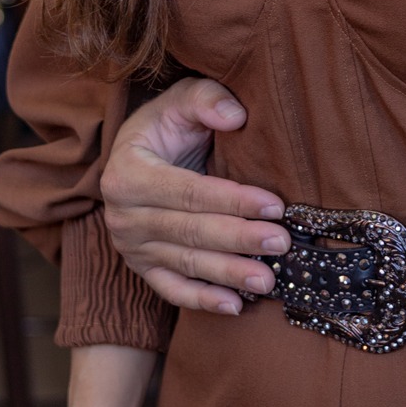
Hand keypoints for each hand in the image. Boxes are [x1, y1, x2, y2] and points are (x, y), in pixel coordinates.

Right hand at [101, 77, 287, 312]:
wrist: (141, 155)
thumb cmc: (168, 126)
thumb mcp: (180, 99)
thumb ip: (206, 99)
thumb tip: (236, 116)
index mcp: (128, 174)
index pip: (188, 192)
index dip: (232, 201)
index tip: (275, 206)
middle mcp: (123, 216)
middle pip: (190, 231)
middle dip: (238, 239)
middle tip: (282, 244)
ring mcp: (132, 247)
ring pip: (186, 263)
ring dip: (229, 274)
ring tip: (268, 280)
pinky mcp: (142, 267)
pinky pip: (172, 289)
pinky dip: (202, 301)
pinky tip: (235, 307)